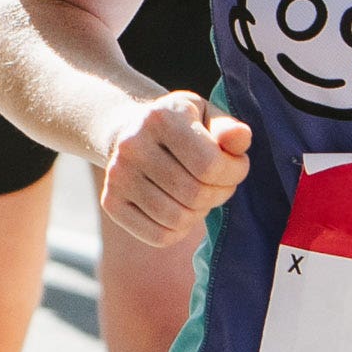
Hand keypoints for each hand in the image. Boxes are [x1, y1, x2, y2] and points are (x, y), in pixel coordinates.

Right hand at [97, 91, 251, 246]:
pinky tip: (182, 209)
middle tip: (220, 184)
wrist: (130, 131)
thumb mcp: (207, 116)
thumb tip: (241, 137)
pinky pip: (158, 236)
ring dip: (200, 213)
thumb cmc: (182, 125)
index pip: (210, 164)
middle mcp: (133, 145)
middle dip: (219, 194)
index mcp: (162, 117)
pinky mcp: (110, 202)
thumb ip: (228, 129)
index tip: (236, 166)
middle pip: (195, 194)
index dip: (234, 173)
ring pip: (178, 218)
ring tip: (201, 194)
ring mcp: (117, 175)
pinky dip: (179, 230)